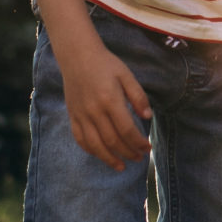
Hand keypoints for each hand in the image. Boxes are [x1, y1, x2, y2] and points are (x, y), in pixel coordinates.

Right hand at [60, 41, 151, 169]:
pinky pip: (80, 139)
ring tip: (122, 166)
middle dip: (128, 153)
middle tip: (139, 157)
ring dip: (110, 159)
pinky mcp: (72, 116)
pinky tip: (102, 155)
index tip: (147, 147)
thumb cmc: (106, 64)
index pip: (127, 130)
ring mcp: (81, 115)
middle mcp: (94, 111)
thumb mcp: (127, 75)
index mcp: (110, 100)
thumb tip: (148, 117)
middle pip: (112, 141)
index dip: (138, 142)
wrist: (77, 56)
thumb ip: (138, 96)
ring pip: (95, 145)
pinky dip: (92, 151)